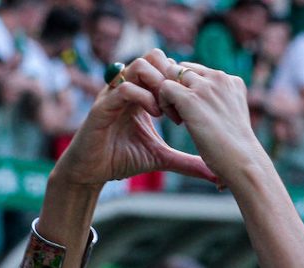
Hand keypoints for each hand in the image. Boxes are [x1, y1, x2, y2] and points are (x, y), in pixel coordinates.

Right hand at [53, 49, 216, 188]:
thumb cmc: (122, 160)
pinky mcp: (102, 106)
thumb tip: (213, 174)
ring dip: (157, 83)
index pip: (165, 67)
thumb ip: (185, 161)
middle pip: (153, 56)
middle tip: (179, 103)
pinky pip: (125, 88)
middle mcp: (127, 88)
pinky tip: (154, 114)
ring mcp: (113, 94)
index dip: (181, 83)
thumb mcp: (161, 158)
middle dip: (170, 76)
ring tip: (165, 109)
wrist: (91, 173)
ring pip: (139, 65)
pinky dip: (143, 97)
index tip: (190, 107)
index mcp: (141, 93)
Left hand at [154, 60, 267, 190]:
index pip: (200, 72)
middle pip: (184, 69)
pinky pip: (164, 87)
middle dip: (176, 87)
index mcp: (232, 82)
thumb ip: (221, 106)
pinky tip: (175, 121)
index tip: (191, 112)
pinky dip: (163, 103)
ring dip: (169, 94)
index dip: (189, 89)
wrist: (242, 160)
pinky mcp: (190, 98)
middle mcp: (219, 78)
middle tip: (179, 113)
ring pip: (172, 74)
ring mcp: (205, 86)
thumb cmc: (238, 150)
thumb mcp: (233, 120)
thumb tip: (208, 113)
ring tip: (178, 118)